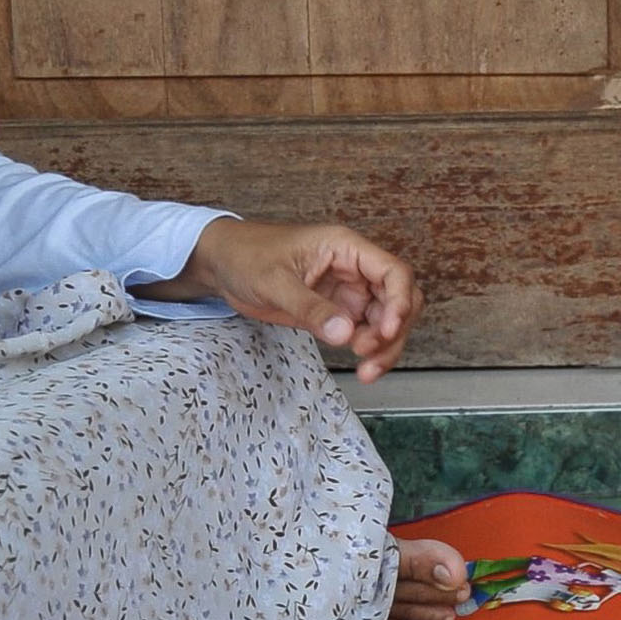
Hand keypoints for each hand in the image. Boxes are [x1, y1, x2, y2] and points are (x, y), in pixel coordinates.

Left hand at [164, 218, 423, 381]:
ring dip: (384, 346)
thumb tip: (346, 335)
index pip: (393, 272)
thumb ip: (310, 308)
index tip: (386, 331)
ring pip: (385, 320)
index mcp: (345, 248)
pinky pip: (363, 332)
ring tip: (366, 371)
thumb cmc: (246, 257)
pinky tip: (360, 366)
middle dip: (394, 331)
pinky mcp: (335, 311)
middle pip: (398, 300)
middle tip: (369, 356)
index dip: (399, 302)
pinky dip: (368, 351)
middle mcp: (354, 269)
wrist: (221, 264)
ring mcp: (347, 291)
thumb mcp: (274, 282)